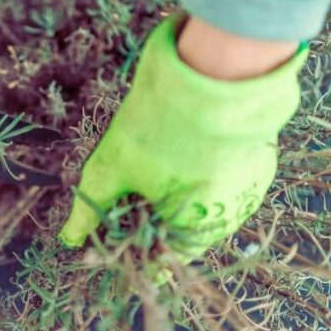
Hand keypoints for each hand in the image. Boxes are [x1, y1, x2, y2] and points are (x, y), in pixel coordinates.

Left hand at [58, 16, 305, 260]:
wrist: (214, 71)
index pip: (158, 260)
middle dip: (151, 213)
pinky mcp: (261, 161)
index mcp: (195, 231)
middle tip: (129, 182)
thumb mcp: (112, 168)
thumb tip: (69, 238)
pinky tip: (184, 143)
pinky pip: (226, 176)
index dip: (128, 245)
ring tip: (157, 157)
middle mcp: (230, 219)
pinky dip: (204, 168)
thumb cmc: (158, 126)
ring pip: (205, 202)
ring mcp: (251, 189)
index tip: (110, 225)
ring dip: (179, 190)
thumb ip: (90, 210)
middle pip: (182, 230)